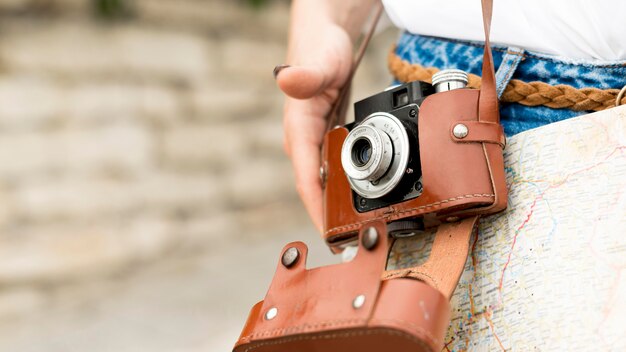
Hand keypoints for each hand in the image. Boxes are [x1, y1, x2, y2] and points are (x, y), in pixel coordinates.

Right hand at [276, 23, 352, 232]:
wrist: (324, 38)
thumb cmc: (320, 48)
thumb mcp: (319, 61)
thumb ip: (306, 75)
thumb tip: (287, 81)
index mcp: (298, 131)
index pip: (305, 180)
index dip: (317, 211)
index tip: (330, 236)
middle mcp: (303, 142)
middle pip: (314, 189)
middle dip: (329, 218)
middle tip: (351, 244)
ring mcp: (314, 142)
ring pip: (324, 183)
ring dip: (337, 207)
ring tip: (358, 232)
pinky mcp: (326, 139)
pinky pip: (333, 170)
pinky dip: (345, 187)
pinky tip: (359, 200)